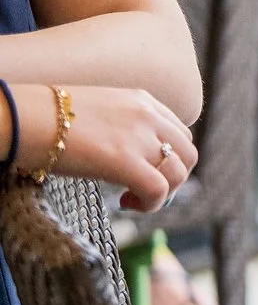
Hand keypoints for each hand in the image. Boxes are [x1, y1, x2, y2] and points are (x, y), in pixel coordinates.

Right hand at [14, 85, 197, 211]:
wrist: (22, 117)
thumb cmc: (46, 118)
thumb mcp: (97, 112)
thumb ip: (119, 126)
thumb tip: (121, 154)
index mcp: (142, 101)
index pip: (179, 132)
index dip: (168, 159)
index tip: (144, 171)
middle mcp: (148, 115)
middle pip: (188, 153)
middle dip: (173, 178)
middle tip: (144, 191)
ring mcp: (139, 137)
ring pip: (179, 172)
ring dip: (163, 193)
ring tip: (133, 200)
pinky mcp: (124, 160)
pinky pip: (158, 189)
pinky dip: (151, 203)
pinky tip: (128, 204)